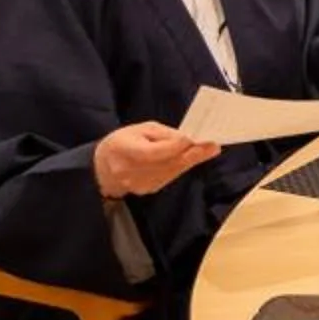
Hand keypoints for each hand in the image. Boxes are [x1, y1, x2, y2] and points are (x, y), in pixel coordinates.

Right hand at [96, 122, 220, 199]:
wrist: (105, 166)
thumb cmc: (124, 141)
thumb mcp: (141, 129)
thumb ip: (164, 135)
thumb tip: (187, 139)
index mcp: (124, 150)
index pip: (152, 152)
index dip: (174, 147)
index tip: (193, 139)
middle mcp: (129, 171)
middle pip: (167, 163)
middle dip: (193, 154)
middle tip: (213, 145)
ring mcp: (138, 183)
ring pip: (172, 172)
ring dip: (191, 160)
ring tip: (208, 149)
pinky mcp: (147, 190)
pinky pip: (170, 177)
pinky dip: (181, 167)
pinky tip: (191, 157)